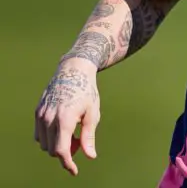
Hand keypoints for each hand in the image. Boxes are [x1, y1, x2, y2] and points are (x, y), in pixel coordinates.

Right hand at [34, 59, 99, 175]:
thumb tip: (90, 156)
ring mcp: (40, 115)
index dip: (67, 163)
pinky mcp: (37, 112)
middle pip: (52, 150)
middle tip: (79, 142)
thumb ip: (89, 136)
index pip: (61, 150)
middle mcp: (49, 118)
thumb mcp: (93, 114)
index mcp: (65, 119)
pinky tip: (62, 130)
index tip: (74, 171)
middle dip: (66, 152)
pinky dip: (49, 138)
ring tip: (72, 134)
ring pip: (44, 144)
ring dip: (56, 145)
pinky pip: (39, 134)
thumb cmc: (87, 92)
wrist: (73, 71)